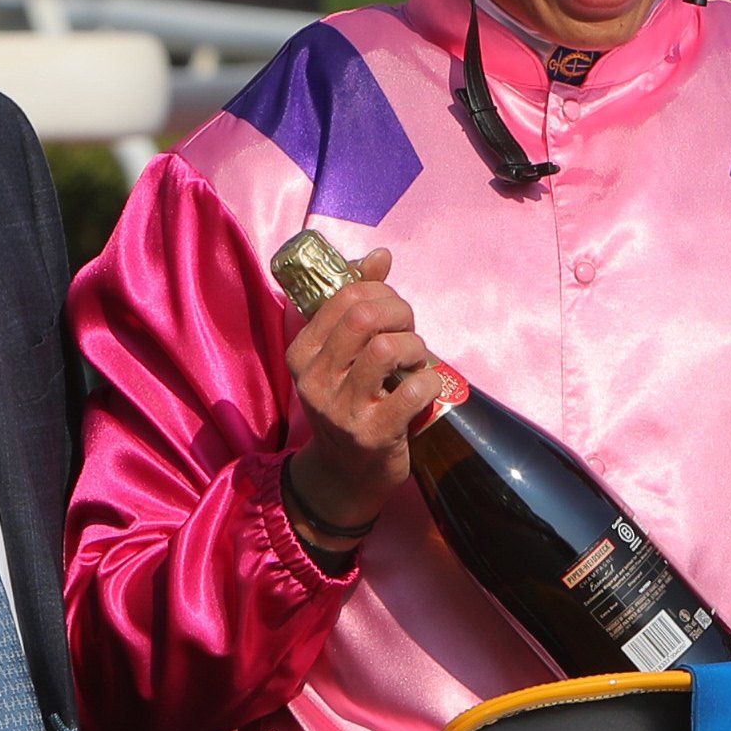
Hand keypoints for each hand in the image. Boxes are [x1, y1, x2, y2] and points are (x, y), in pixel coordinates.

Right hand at [285, 244, 445, 538]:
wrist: (347, 475)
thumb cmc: (350, 403)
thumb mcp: (342, 355)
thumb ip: (356, 302)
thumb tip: (380, 256)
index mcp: (301, 353)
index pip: (343, 296)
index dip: (380, 292)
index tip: (393, 311)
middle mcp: (314, 379)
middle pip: (364, 315)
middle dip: (400, 312)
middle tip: (409, 331)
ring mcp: (341, 409)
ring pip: (386, 348)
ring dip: (414, 347)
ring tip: (416, 361)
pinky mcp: (372, 434)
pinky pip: (412, 390)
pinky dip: (430, 382)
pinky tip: (425, 389)